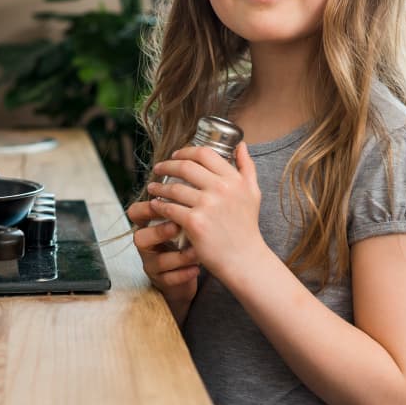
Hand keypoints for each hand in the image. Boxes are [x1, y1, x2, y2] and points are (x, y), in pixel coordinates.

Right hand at [128, 200, 199, 319]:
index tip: (166, 202)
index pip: (136, 213)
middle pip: (140, 237)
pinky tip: (197, 268)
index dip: (146, 207)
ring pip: (157, 261)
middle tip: (178, 226)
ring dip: (178, 256)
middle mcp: (146, 244)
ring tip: (196, 251)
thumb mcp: (182, 220)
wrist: (188, 271)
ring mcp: (152, 264)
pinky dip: (184, 274)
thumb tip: (196, 182)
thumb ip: (183, 204)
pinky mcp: (162, 282)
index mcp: (148, 225)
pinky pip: (169, 279)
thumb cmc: (186, 239)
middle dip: (159, 231)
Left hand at [147, 142, 264, 282]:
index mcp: (234, 179)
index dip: (186, 151)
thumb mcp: (253, 193)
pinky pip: (170, 208)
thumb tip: (241, 145)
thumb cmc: (247, 226)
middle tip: (158, 168)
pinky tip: (155, 204)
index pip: (205, 154)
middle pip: (185, 167)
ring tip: (152, 187)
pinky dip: (159, 205)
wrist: (244, 258)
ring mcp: (207, 205)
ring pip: (174, 188)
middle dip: (167, 165)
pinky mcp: (194, 222)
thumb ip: (247, 167)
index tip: (175, 155)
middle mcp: (222, 189)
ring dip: (159, 186)